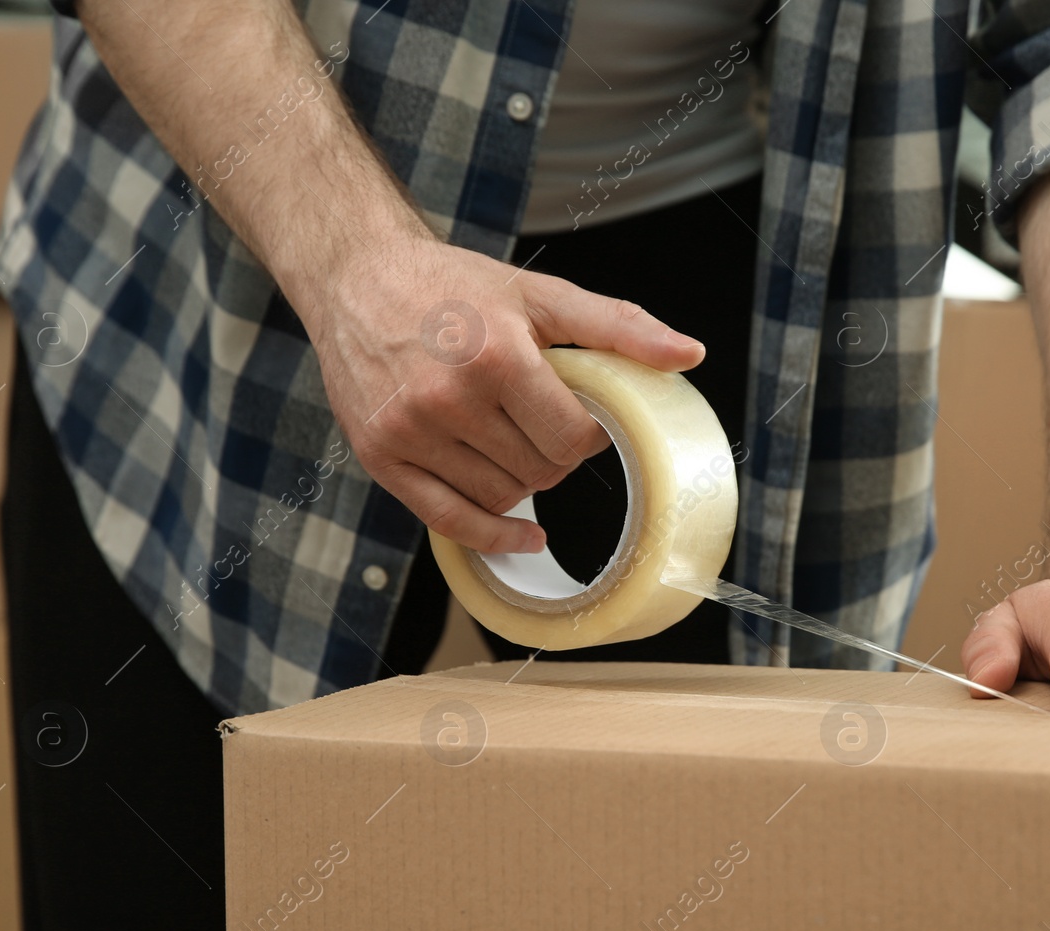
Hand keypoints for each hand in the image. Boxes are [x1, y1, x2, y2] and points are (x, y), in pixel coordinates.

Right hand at [302, 234, 704, 553]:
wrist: (358, 276)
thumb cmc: (454, 285)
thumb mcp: (541, 294)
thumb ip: (618, 326)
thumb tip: (691, 353)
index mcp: (495, 357)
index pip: (572, 439)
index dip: (588, 435)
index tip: (580, 418)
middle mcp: (447, 398)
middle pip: (539, 472)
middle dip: (553, 454)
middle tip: (539, 421)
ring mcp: (409, 431)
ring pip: (501, 497)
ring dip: (521, 482)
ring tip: (509, 439)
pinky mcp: (380, 455)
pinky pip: (449, 521)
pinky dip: (492, 536)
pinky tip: (523, 535)